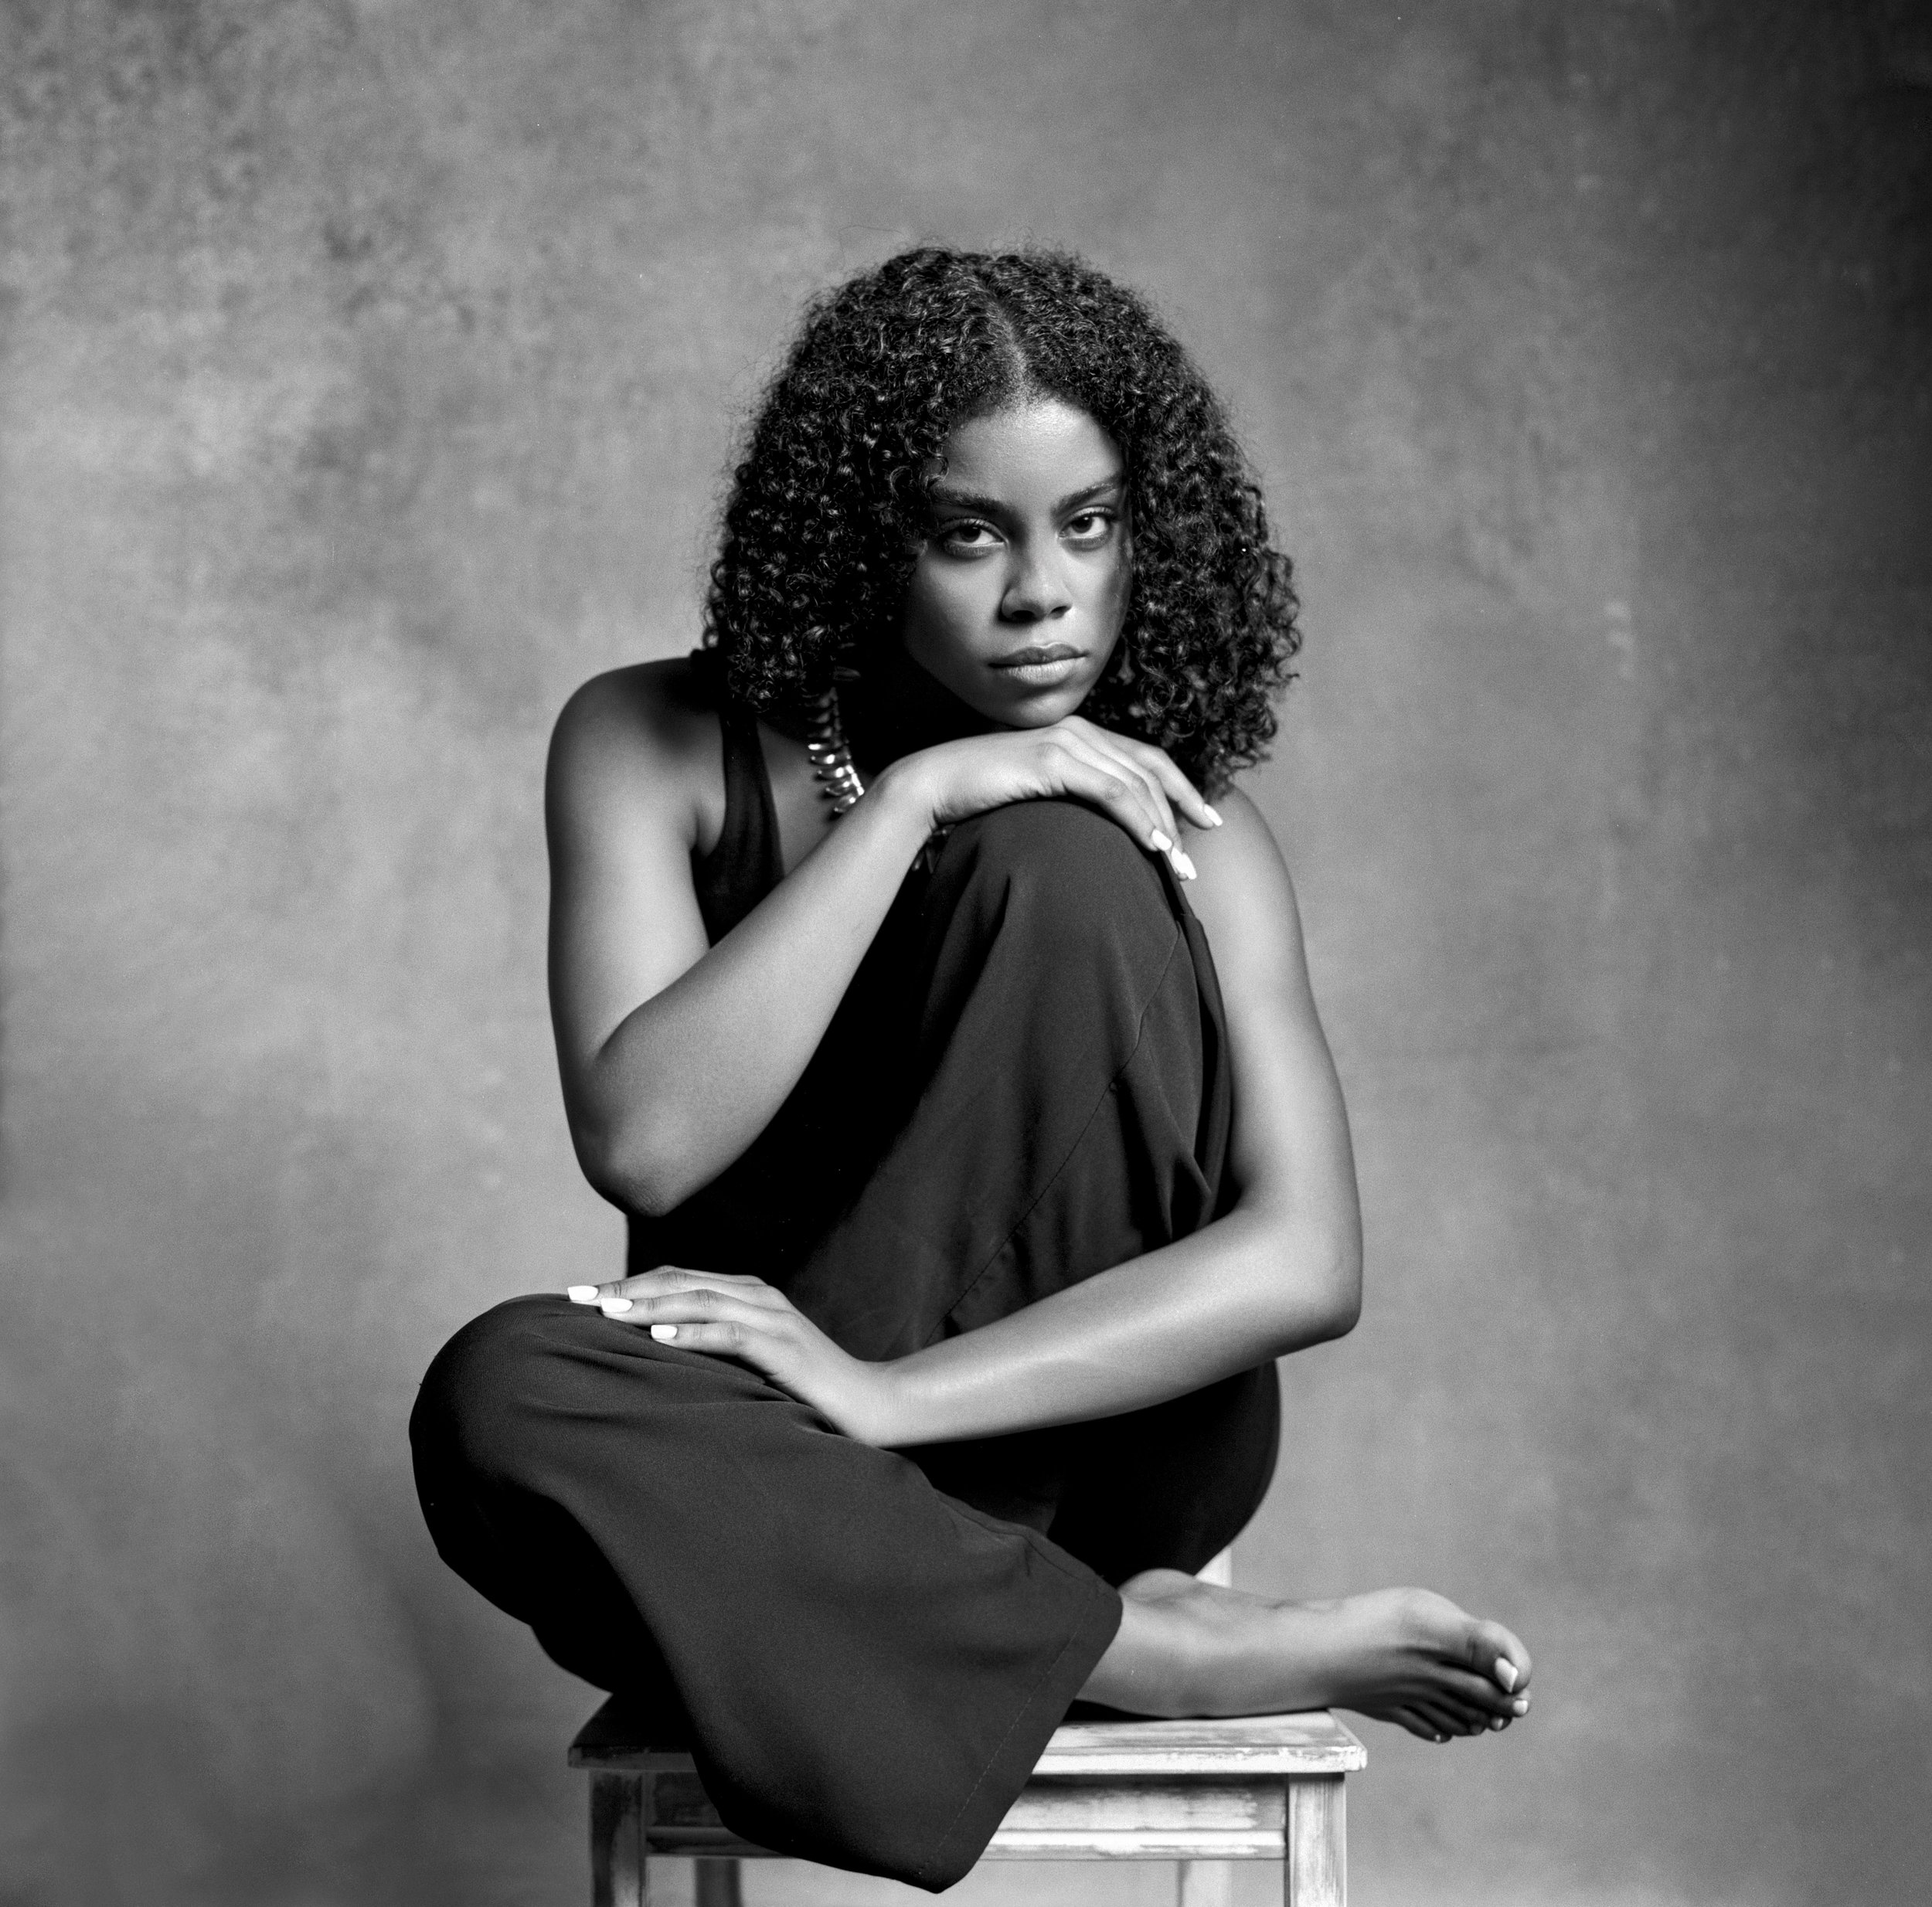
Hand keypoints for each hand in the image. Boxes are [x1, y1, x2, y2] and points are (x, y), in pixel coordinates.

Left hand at [567, 1269, 905, 1444]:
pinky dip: (692, 1331)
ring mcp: (773, 1318)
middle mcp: (758, 1295)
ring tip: (605, 1313)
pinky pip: (731, 1333)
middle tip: (574, 1298)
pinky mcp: (784, 1347)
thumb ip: (714, 1348)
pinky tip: (658, 1335)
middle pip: (679, 1280)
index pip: (676, 1277)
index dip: (627, 1283)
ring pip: (699, 1299)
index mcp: (748, 1293)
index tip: (579, 1297)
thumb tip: (653, 1355)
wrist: (873, 1404)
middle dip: (623, 1288)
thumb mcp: (752, 1363)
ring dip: (648, 1304)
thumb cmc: (807, 1391)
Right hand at [883, 716, 1221, 881]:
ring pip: (1135, 784)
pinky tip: (1152, 846)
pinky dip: (1137, 819)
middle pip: (1149, 771)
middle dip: (1180, 813)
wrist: (933, 784)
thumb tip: (1103, 833)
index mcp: (1079, 734)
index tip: (1204, 821)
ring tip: (1176, 866)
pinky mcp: (1052, 759)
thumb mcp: (1037, 793)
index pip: (1146, 759)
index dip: (1181, 789)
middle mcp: (1079, 730)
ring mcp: (1066, 741)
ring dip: (1162, 826)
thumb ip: (1071, 799)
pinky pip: (1110, 791)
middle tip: (1196, 855)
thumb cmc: (981, 797)